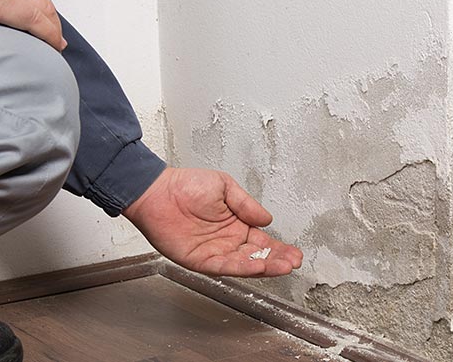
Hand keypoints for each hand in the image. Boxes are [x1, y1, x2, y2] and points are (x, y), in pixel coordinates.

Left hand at [123, 168, 302, 276]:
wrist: (158, 191)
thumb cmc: (186, 185)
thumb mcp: (224, 187)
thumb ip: (246, 204)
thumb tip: (267, 219)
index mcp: (235, 223)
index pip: (261, 240)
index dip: (278, 247)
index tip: (294, 252)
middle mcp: (227, 240)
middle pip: (257, 255)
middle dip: (277, 260)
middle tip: (294, 262)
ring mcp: (214, 251)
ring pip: (244, 263)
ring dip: (264, 266)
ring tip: (283, 266)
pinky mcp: (199, 259)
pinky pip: (224, 266)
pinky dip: (242, 267)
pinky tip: (258, 266)